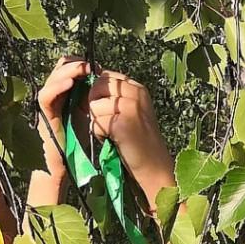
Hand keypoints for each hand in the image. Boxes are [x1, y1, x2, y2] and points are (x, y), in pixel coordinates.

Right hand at [35, 56, 90, 190]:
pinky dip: (57, 87)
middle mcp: (55, 98)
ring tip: (82, 69)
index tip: (97, 67)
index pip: (68, 72)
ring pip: (51, 80)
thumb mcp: (91, 117)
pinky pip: (46, 97)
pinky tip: (69, 83)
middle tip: (89, 65)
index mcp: (66, 96)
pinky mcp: (44, 117)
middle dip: (74, 64)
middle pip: (58, 71)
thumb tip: (108, 86)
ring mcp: (48, 107)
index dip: (80, 65)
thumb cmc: (79, 144)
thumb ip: (94, 101)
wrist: (65, 167)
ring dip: (67, 72)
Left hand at [85, 70, 175, 202]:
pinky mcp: (123, 124)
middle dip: (95, 104)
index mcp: (138, 88)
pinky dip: (99, 134)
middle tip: (108, 122)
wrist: (154, 166)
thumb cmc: (138, 141)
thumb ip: (115, 96)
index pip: (106, 77)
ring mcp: (131, 107)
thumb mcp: (131, 111)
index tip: (108, 110)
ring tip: (113, 133)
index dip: (99, 93)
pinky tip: (113, 140)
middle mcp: (136, 93)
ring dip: (98, 122)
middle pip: (98, 86)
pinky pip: (96, 123)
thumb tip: (90, 84)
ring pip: (94, 105)